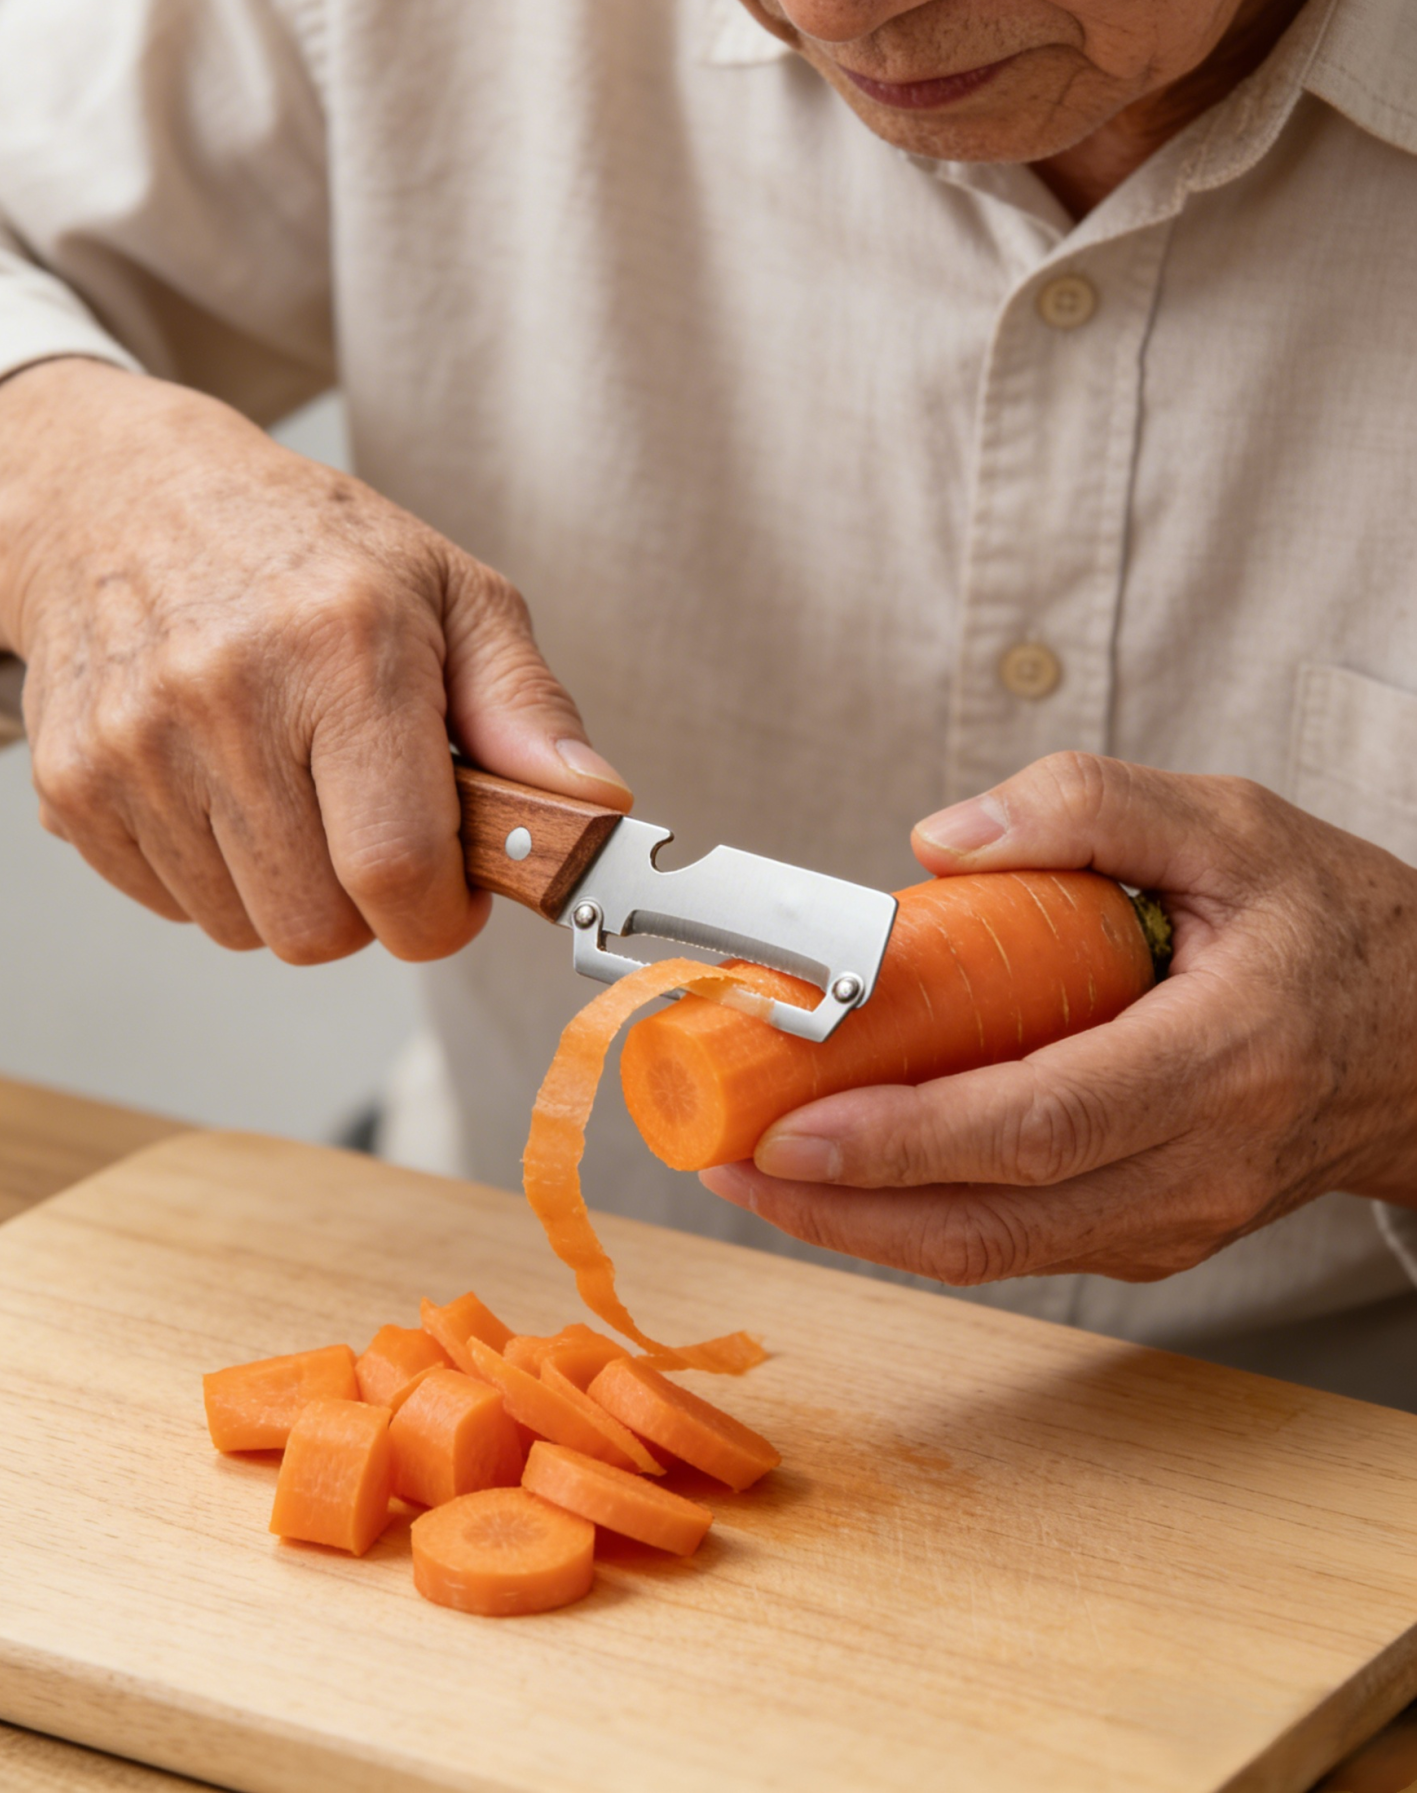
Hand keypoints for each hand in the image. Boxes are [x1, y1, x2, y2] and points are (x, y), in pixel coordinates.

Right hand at [0, 359, 628, 961]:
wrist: (123, 496)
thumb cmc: (307, 547)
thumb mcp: (450, 593)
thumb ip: (527, 709)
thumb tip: (593, 808)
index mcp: (343, 648)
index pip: (395, 869)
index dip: (440, 916)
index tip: (454, 892)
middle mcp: (227, 697)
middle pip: (316, 928)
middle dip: (367, 905)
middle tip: (372, 824)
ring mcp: (136, 746)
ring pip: (242, 930)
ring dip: (287, 889)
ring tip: (292, 787)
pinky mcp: (73, 783)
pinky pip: (172, 906)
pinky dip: (213, 873)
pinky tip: (224, 786)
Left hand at [701, 752, 1416, 1283]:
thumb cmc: (1328, 924)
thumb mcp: (1229, 822)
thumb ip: (1088, 805)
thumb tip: (938, 840)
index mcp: (1223, 1058)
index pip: (1038, 1122)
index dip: (904, 1137)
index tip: (792, 1124)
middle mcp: (1199, 1164)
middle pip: (994, 1217)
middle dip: (843, 1204)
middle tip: (728, 1155)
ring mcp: (1177, 1218)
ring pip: (995, 1252)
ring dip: (862, 1225)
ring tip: (754, 1168)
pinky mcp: (1151, 1235)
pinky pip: (1017, 1244)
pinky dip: (919, 1219)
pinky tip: (844, 1176)